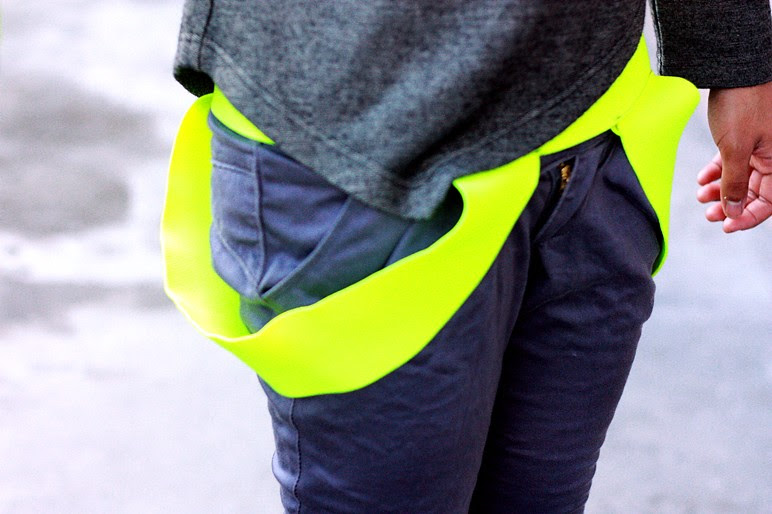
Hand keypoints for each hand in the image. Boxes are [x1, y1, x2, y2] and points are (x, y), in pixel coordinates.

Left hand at [698, 81, 771, 231]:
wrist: (735, 66)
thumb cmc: (741, 103)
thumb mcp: (735, 149)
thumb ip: (734, 182)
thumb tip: (733, 210)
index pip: (770, 200)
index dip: (748, 216)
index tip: (726, 226)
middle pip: (756, 190)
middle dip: (731, 204)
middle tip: (709, 214)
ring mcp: (762, 143)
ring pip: (743, 176)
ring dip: (723, 189)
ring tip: (701, 197)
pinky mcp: (747, 133)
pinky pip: (736, 159)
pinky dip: (720, 171)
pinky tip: (704, 179)